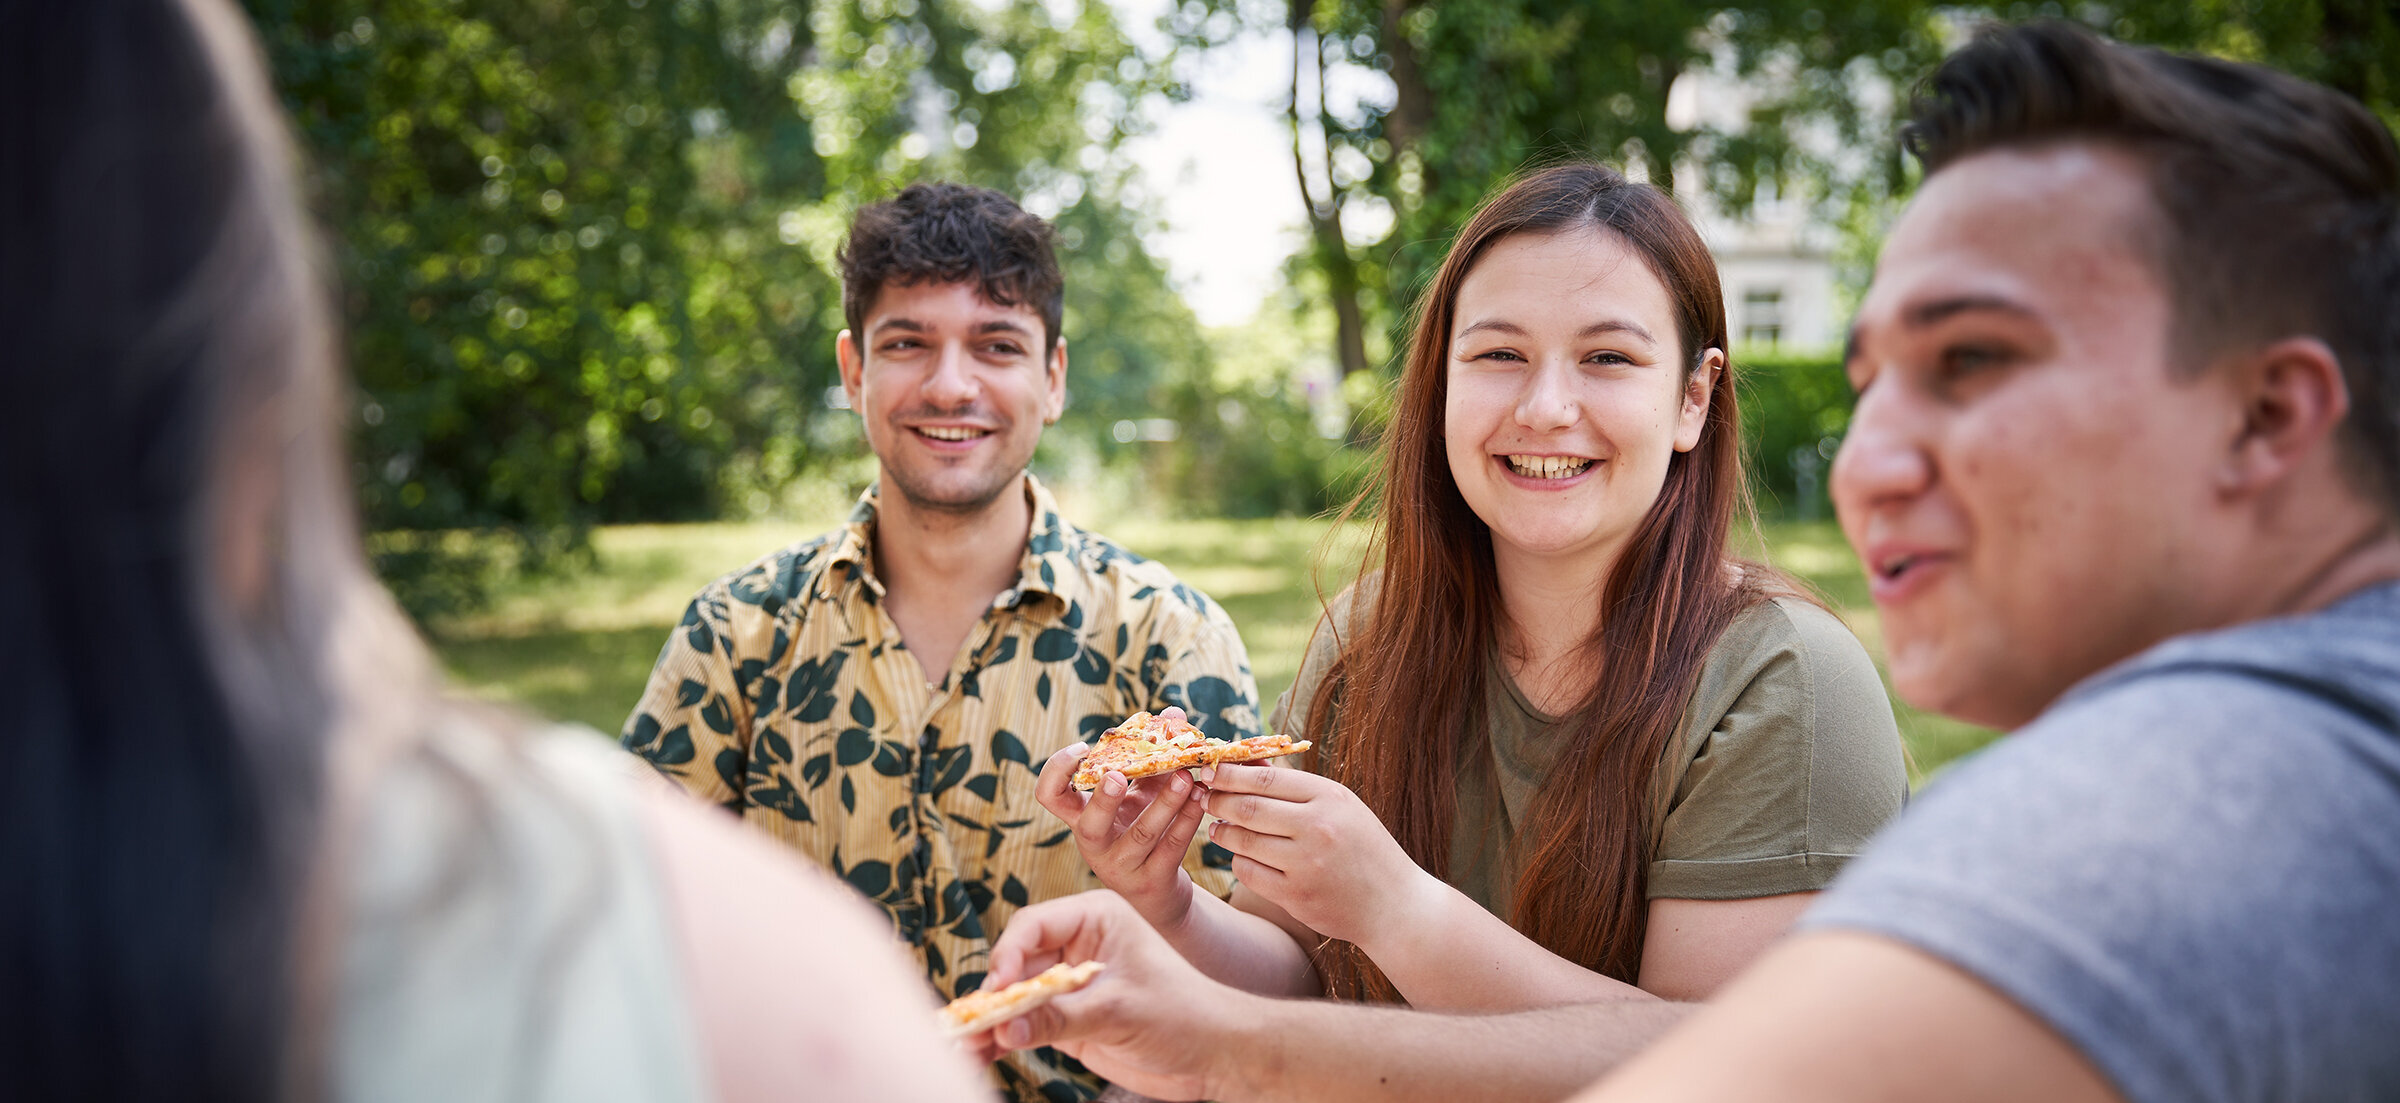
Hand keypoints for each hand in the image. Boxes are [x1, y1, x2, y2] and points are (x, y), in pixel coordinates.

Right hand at [968, 890, 1251, 1100]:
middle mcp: (1077, 946)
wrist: (1214, 1053)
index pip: (1034, 926)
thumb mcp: (1120, 1010)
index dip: (1008, 955)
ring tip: (962, 1045)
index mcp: (1095, 918)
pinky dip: (1002, 1040)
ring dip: (989, 1021)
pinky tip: (981, 1055)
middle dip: (992, 995)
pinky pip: (1024, 1025)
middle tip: (967, 1022)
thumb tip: (1005, 1027)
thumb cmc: (1182, 1013)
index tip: (995, 989)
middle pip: (1016, 963)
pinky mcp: (1067, 1019)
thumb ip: (1062, 1017)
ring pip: (1014, 998)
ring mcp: (1069, 984)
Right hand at [1035, 718, 1210, 932]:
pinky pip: (1171, 848)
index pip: (1049, 796)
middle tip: (1118, 775)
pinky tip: (1202, 798)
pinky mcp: (1153, 880)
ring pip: (1141, 835)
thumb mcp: (1140, 792)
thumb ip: (1152, 755)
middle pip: (1089, 825)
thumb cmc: (1142, 828)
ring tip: (1186, 777)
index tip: (1081, 749)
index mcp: (1081, 817)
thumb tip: (1172, 714)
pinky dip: (1188, 820)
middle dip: (1104, 800)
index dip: (1056, 771)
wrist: (1158, 892)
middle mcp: (1095, 844)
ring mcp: (1123, 866)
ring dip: (1166, 803)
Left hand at [1203, 763, 1437, 950]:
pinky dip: (1239, 861)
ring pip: (1243, 840)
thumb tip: (1245, 765)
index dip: (1230, 773)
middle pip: (1248, 807)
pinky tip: (1243, 856)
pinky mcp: (1296, 896)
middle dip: (1218, 800)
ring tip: (1219, 827)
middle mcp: (1317, 827)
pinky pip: (1249, 872)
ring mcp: (1306, 864)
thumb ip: (1296, 788)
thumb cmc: (1364, 848)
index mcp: (1330, 797)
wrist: (1394, 905)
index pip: (1266, 779)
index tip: (1210, 769)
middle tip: (1206, 797)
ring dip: (1223, 832)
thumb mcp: (1341, 807)